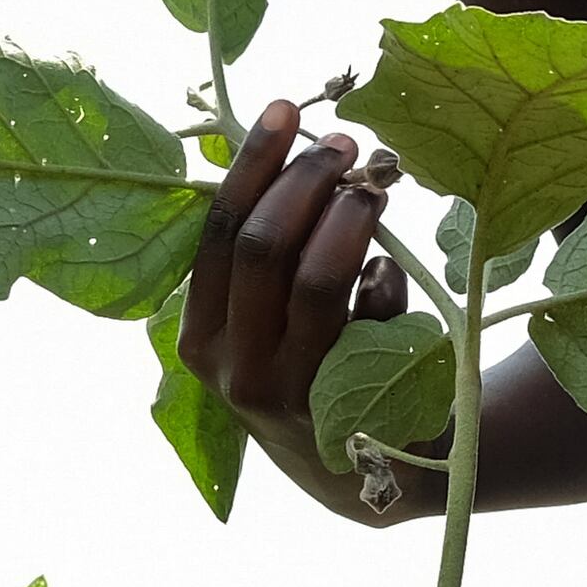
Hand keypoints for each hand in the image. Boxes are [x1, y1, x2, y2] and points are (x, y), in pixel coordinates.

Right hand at [177, 101, 407, 499]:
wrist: (348, 476)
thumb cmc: (300, 370)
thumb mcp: (257, 324)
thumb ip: (259, 257)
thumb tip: (281, 146)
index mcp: (198, 336)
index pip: (219, 233)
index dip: (253, 164)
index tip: (284, 110)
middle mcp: (234, 368)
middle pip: (265, 248)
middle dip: (308, 182)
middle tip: (346, 145)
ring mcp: (293, 393)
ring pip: (317, 281)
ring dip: (351, 218)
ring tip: (376, 185)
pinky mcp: (347, 409)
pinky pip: (371, 321)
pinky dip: (385, 281)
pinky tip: (388, 272)